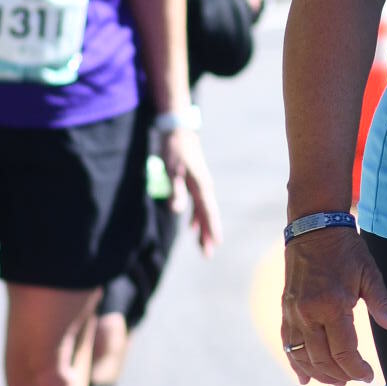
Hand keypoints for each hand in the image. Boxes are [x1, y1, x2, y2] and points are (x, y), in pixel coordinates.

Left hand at [165, 126, 222, 256]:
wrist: (179, 131)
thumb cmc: (174, 150)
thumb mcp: (171, 170)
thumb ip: (174, 191)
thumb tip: (177, 212)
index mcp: (201, 186)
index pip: (208, 213)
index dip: (211, 229)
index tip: (215, 244)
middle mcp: (204, 187)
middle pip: (208, 216)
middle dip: (208, 235)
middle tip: (208, 254)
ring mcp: (201, 185)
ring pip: (204, 212)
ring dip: (203, 228)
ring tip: (203, 246)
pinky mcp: (195, 183)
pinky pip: (198, 205)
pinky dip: (196, 217)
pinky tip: (192, 227)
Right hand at [281, 222, 386, 385]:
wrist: (314, 228)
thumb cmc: (346, 250)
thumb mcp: (370, 273)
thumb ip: (383, 303)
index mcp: (333, 304)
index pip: (343, 352)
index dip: (357, 369)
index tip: (368, 376)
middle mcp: (309, 313)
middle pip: (322, 360)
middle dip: (341, 375)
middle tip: (355, 379)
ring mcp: (294, 313)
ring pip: (303, 356)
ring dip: (319, 374)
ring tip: (336, 381)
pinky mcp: (286, 310)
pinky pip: (288, 343)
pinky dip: (296, 362)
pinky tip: (305, 377)